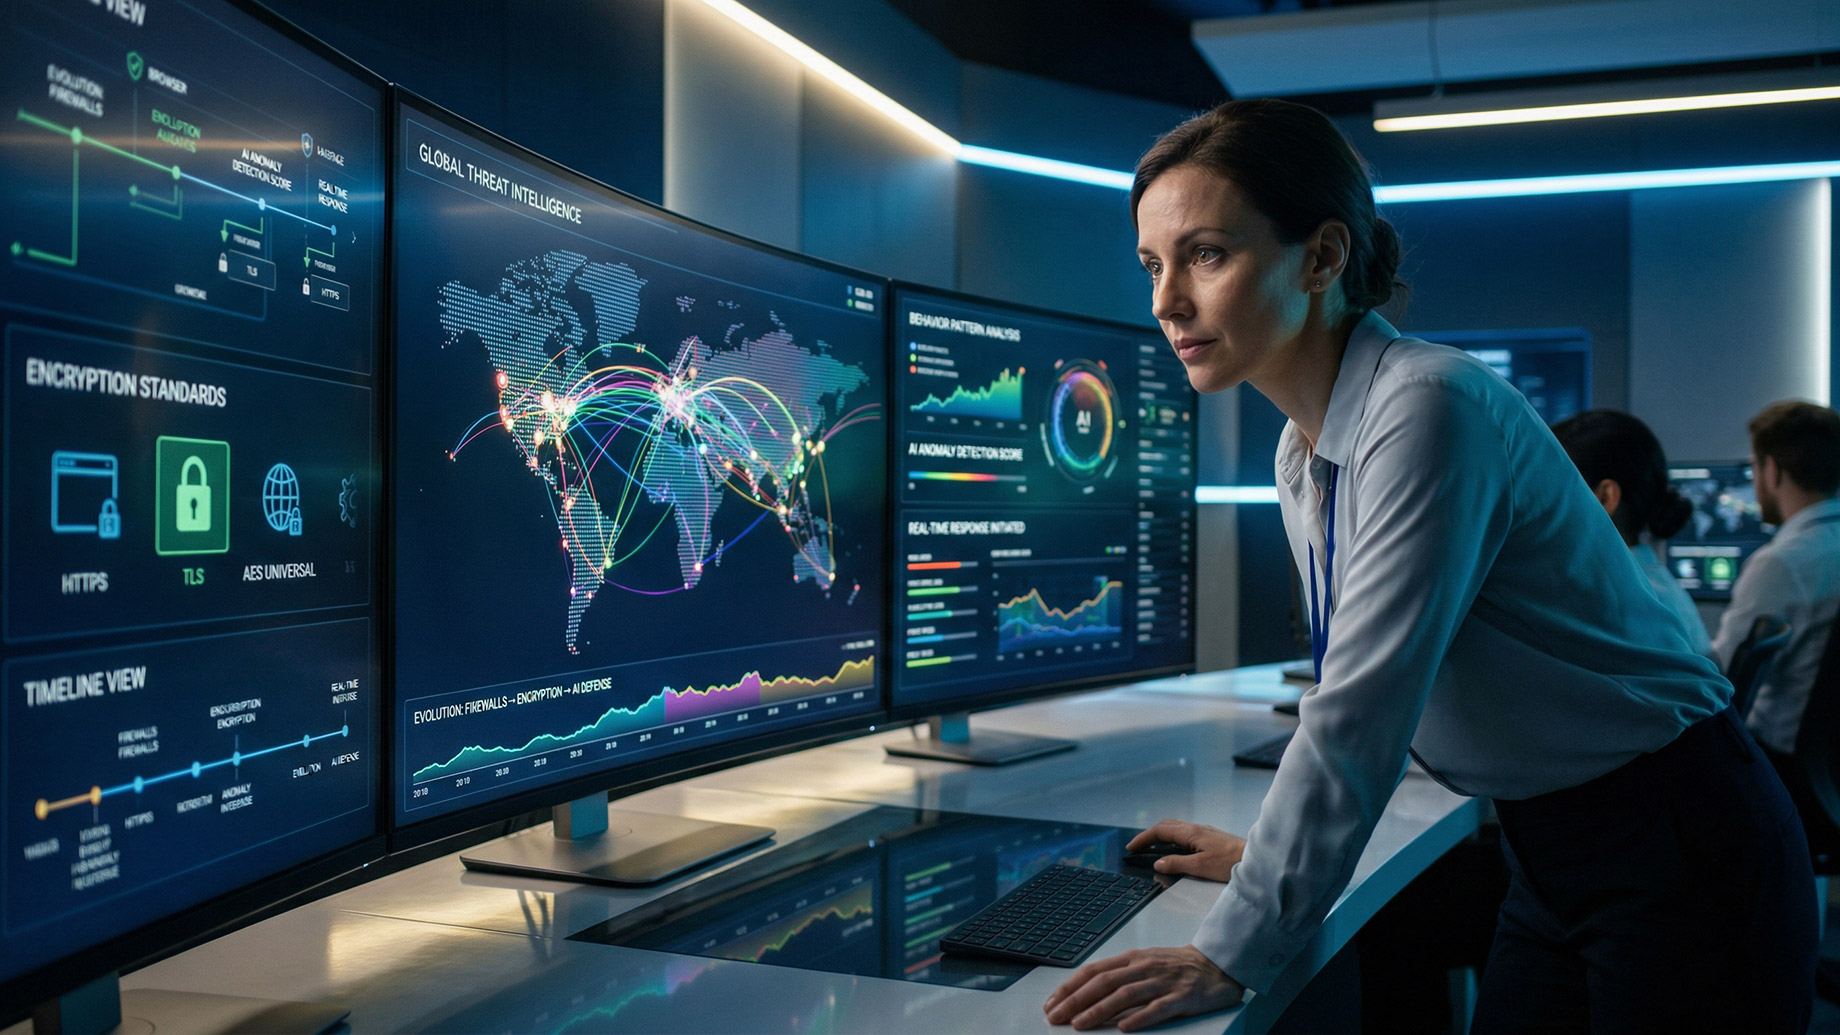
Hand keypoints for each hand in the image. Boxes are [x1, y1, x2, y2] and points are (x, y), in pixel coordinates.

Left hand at [1043, 945, 1244, 1030]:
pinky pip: (1159, 1008)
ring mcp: (1163, 982)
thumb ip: (1118, 976)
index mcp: (1132, 959)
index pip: (1094, 971)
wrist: (1216, 964)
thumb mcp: (1143, 963)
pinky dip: (1140, 1018)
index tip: (1051, 1003)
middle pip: (1104, 982)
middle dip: (1076, 1000)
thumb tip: (1085, 993)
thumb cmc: (1175, 966)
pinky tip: (1124, 1028)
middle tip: (1055, 1017)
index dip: (1070, 987)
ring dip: (1100, 1010)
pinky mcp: (1183, 997)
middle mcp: (1144, 967)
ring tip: (1080, 1024)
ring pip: (1126, 995)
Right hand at [1128, 819, 1244, 880]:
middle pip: (1166, 826)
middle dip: (1149, 835)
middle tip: (1137, 846)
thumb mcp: (1200, 867)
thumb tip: (1158, 863)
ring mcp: (1204, 832)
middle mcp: (1196, 828)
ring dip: (1160, 836)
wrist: (1255, 858)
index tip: (1131, 847)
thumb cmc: (1230, 862)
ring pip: (1176, 829)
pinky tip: (1174, 849)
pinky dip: (1172, 839)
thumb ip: (1177, 864)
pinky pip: (1184, 834)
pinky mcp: (1211, 838)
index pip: (1160, 831)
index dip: (1143, 839)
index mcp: (1191, 832)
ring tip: (1151, 848)